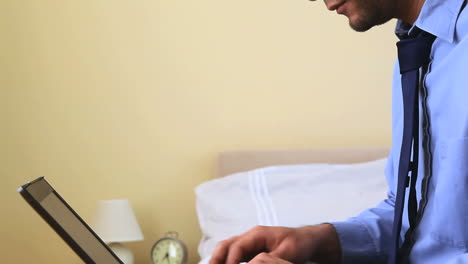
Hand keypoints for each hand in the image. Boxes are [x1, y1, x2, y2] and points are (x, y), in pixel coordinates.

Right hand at [209, 224, 340, 263]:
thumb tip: (255, 263)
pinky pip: (234, 256)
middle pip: (226, 245)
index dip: (230, 260)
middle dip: (216, 259)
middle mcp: (250, 237)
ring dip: (219, 261)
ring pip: (227, 250)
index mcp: (258, 234)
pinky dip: (226, 262)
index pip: (237, 246)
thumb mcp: (288, 253)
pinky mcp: (251, 252)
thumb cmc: (299, 244)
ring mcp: (249, 243)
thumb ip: (271, 260)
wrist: (308, 240)